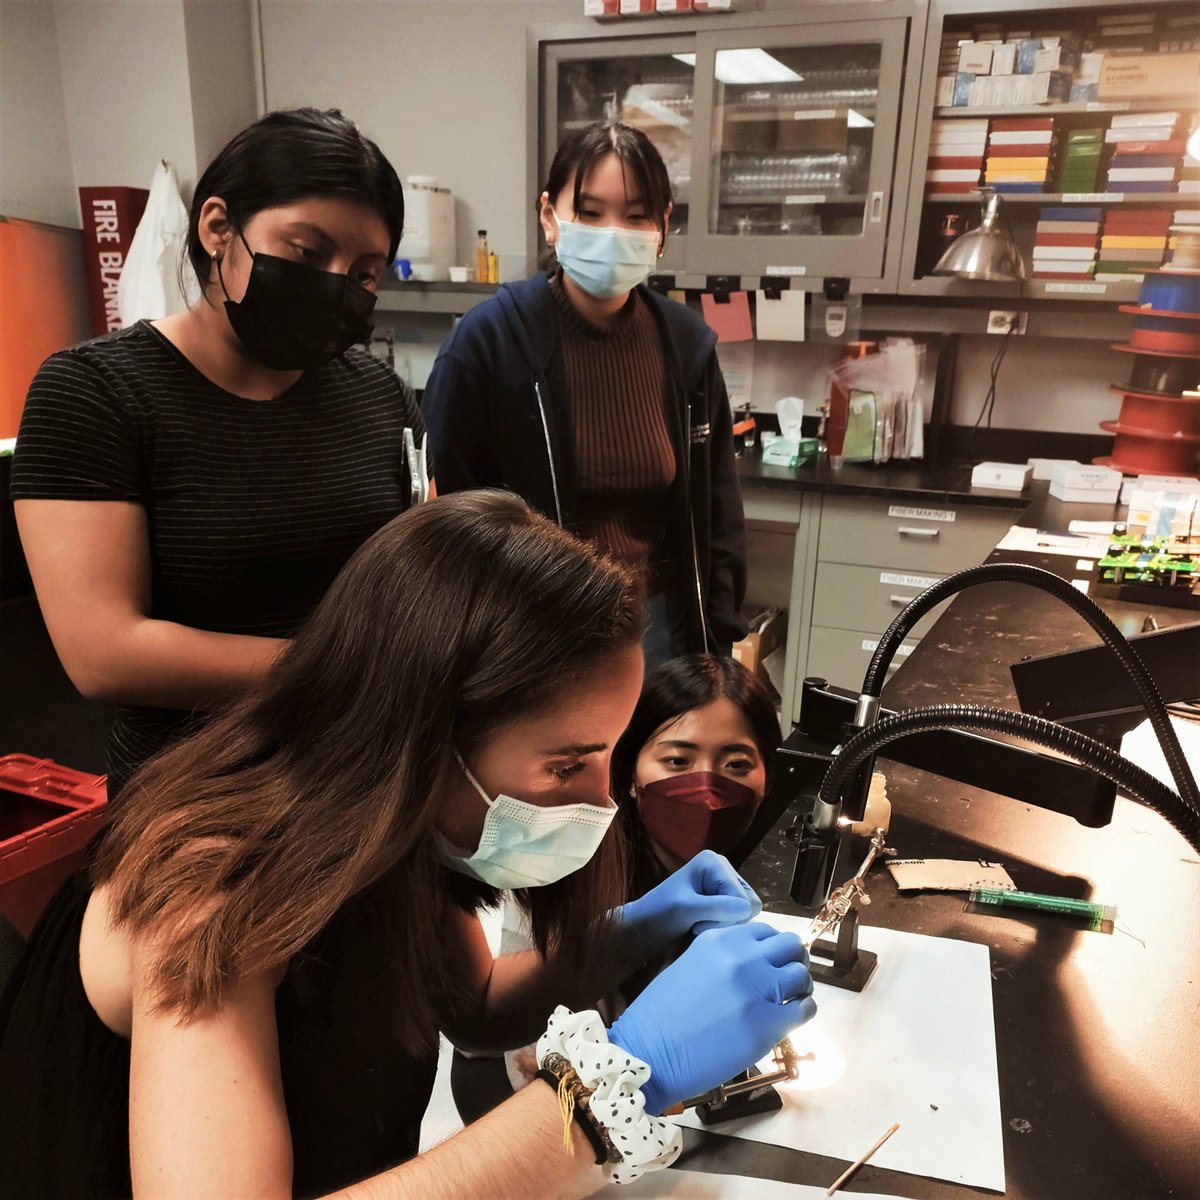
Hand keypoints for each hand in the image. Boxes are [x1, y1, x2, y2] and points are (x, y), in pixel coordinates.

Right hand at [608, 921, 815, 1114]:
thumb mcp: (690, 965)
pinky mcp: (769, 1024)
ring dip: (799, 988)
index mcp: (720, 940)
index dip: (773, 948)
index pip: (765, 931)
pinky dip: (803, 1012)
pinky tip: (788, 1021)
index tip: (771, 963)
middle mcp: (742, 957)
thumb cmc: (662, 1015)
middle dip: (793, 961)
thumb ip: (722, 957)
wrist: (650, 1053)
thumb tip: (754, 961)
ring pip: (802, 975)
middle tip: (786, 981)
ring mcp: (758, 990)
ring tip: (788, 1002)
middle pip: (791, 946)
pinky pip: (806, 1008)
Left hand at [613, 849, 762, 960]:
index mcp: (713, 862)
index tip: (696, 922)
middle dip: (727, 920)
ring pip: (747, 913)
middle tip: (699, 924)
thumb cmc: (659, 914)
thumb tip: (748, 908)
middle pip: (750, 904)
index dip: (725, 917)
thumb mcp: (685, 909)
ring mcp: (724, 884)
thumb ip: (716, 907)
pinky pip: (740, 917)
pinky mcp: (723, 899)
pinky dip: (724, 926)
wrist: (644, 927)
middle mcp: (722, 869)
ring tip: (699, 925)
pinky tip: (703, 925)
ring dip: (725, 925)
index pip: (743, 898)